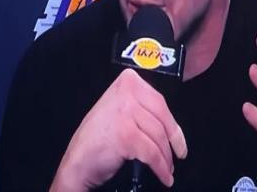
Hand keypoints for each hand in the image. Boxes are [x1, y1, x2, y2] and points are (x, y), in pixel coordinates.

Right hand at [50, 68, 186, 191]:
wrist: (77, 162)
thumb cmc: (98, 137)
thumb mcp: (119, 107)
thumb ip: (140, 103)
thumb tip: (169, 118)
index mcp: (127, 81)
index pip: (159, 100)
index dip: (172, 123)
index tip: (178, 137)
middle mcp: (126, 92)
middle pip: (162, 117)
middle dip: (173, 140)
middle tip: (179, 153)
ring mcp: (125, 113)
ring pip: (158, 136)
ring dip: (166, 156)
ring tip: (168, 167)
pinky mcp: (126, 135)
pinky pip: (152, 153)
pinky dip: (161, 167)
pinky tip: (164, 175)